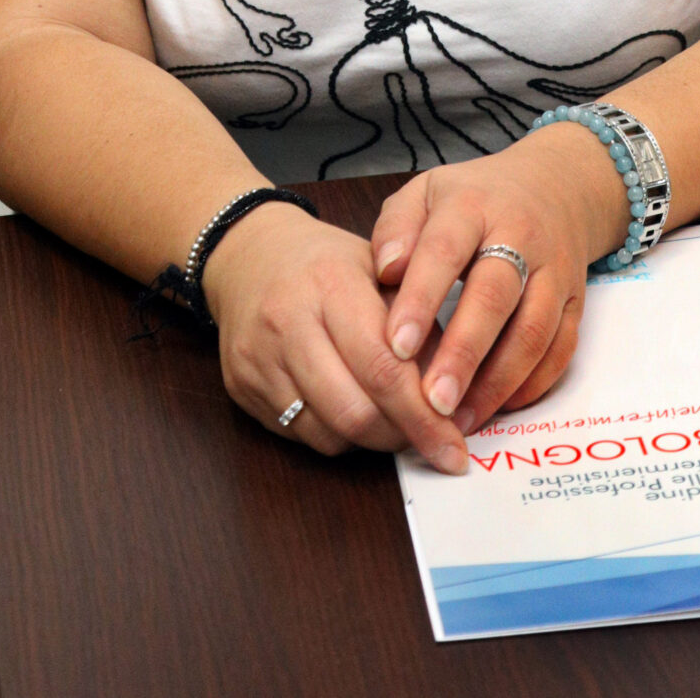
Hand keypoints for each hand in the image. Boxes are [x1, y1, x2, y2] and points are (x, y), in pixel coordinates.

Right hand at [200, 201, 469, 472]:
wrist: (249, 254)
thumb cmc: (328, 263)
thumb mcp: (381, 268)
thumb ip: (418, 320)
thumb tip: (458, 387)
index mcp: (332, 283)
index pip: (385, 365)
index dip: (424, 414)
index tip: (456, 445)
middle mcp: (289, 322)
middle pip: (355, 410)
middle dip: (404, 437)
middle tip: (437, 444)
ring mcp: (259, 359)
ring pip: (328, 432)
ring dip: (373, 441)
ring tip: (399, 426)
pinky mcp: (242, 388)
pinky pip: (301, 436)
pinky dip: (339, 436)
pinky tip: (357, 414)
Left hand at [371, 126, 627, 436]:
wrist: (556, 185)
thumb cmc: (473, 199)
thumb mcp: (426, 192)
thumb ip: (397, 228)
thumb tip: (385, 270)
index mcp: (472, 205)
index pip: (445, 250)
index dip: (421, 300)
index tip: (395, 347)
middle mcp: (520, 236)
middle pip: (495, 297)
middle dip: (463, 353)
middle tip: (432, 402)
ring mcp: (554, 271)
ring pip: (534, 330)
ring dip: (498, 381)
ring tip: (460, 420)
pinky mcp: (575, 301)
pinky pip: (561, 349)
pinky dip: (532, 384)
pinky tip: (499, 407)